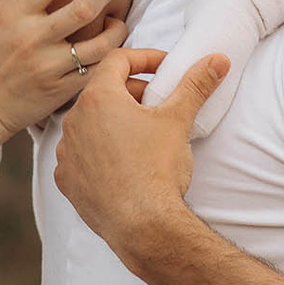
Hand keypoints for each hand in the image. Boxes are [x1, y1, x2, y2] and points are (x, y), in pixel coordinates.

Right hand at [0, 0, 128, 140]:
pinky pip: (95, 70)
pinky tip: (106, 48)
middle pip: (86, 7)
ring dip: (117, 28)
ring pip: (101, 43)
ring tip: (115, 22)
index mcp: (15, 14)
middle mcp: (34, 38)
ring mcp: (49, 66)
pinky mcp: (60, 90)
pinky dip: (107, 56)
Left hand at [53, 47, 229, 259]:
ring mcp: (66, 152)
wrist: (143, 225)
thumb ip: (196, 84)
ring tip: (139, 135)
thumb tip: (217, 60)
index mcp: (98, 98)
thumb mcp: (178, 119)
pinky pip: (79, 155)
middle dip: (132, 92)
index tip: (164, 68)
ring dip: (112, 122)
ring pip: (89, 124)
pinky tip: (120, 162)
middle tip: (158, 103)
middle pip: (103, 92)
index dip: (144, 58)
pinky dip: (98, 152)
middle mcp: (74, 121)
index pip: (118, 60)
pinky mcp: (66, 179)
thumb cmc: (157, 168)